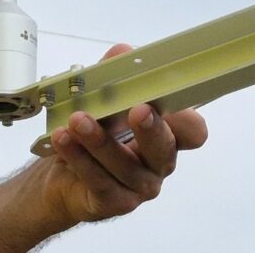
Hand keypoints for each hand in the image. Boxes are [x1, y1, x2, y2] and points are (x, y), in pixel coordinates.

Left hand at [35, 44, 208, 223]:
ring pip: (125, 165)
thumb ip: (113, 75)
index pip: (193, 130)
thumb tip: (123, 53)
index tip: (171, 101)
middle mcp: (158, 162)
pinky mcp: (116, 202)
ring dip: (99, 140)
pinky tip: (64, 140)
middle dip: (152, 128)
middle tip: (137, 110)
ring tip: (77, 121)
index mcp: (165, 134)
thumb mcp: (101, 101)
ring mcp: (139, 186)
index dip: (188, 119)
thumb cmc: (91, 137)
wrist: (61, 178)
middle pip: (165, 148)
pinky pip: (100, 181)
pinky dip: (80, 158)